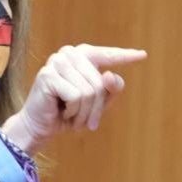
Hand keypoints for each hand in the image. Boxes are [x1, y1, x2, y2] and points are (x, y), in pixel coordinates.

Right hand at [1, 44, 146, 153]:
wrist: (39, 127)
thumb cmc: (67, 114)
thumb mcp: (96, 103)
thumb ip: (110, 90)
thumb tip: (110, 76)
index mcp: (81, 55)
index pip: (107, 55)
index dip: (125, 57)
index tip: (143, 55)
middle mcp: (69, 53)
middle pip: (100, 83)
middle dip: (96, 108)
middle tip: (85, 122)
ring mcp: (57, 62)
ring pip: (89, 91)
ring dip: (83, 112)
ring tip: (71, 117)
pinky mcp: (48, 75)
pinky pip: (76, 97)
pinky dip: (72, 111)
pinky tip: (61, 111)